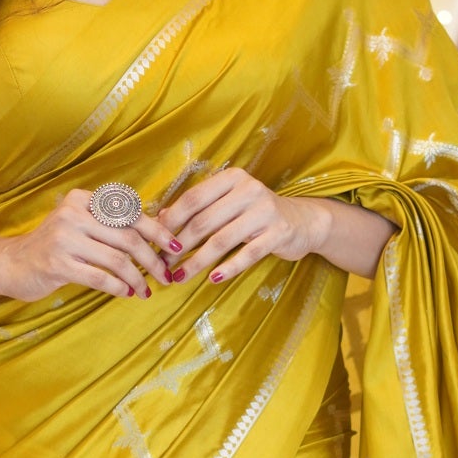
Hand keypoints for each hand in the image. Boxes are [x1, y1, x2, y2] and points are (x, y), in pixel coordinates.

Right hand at [0, 187, 179, 302]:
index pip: (131, 213)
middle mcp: (73, 214)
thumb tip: (161, 230)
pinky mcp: (57, 263)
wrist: (12, 263)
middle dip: (153, 260)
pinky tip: (127, 293)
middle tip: (166, 276)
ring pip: (117, 260)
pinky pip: (99, 277)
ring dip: (138, 278)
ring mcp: (64, 238)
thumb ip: (112, 224)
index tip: (176, 248)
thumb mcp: (81, 224)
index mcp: (83, 199)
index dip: (158, 231)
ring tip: (147, 290)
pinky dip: (118, 287)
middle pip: (128, 238)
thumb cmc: (56, 246)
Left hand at [156, 166, 324, 286]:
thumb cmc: (255, 214)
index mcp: (232, 178)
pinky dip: (228, 268)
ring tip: (179, 277)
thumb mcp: (229, 204)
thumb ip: (200, 207)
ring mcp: (265, 211)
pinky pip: (248, 254)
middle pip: (204, 221)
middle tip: (162, 265)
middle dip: (179, 246)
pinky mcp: (278, 233)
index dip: (170, 221)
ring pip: (221, 240)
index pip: (193, 198)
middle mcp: (249, 190)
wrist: (302, 221)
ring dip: (197, 262)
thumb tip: (161, 218)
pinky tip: (212, 279)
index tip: (154, 241)